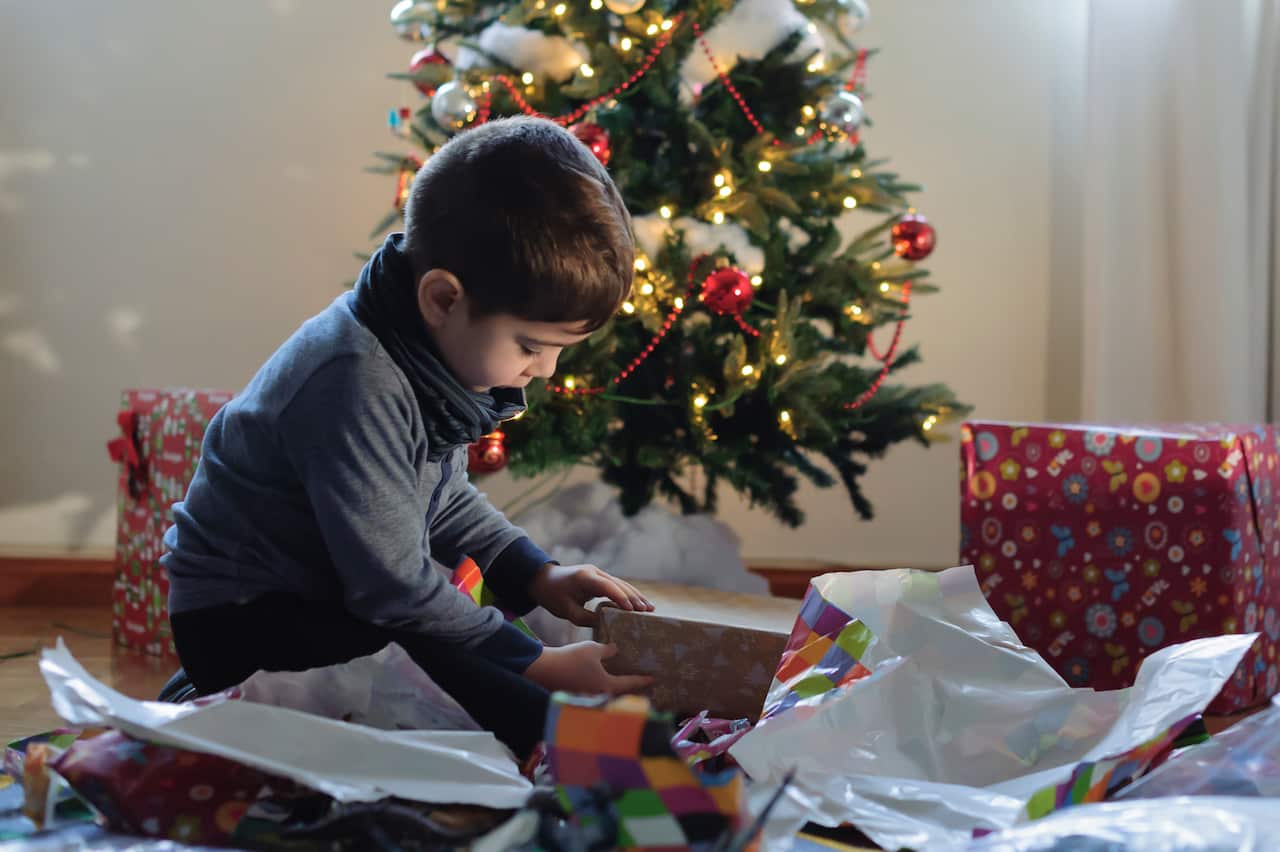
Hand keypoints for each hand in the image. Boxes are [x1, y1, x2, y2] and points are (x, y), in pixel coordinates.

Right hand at [524, 642, 652, 695]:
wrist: (544, 670)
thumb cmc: (571, 659)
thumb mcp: (593, 650)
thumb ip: (608, 650)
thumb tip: (616, 649)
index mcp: (606, 685)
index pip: (630, 683)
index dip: (642, 680)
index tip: (653, 678)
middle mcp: (599, 696)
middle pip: (620, 695)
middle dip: (631, 689)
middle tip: (641, 684)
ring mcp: (588, 699)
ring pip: (607, 696)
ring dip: (617, 690)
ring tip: (624, 683)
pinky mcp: (578, 697)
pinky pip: (596, 694)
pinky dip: (602, 688)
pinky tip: (602, 681)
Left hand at [529, 563, 653, 626]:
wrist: (543, 579)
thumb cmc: (552, 595)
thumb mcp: (566, 611)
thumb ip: (585, 618)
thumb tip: (605, 624)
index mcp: (585, 577)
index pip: (607, 587)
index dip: (621, 598)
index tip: (632, 610)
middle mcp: (595, 572)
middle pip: (619, 584)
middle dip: (634, 598)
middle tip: (648, 611)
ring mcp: (599, 573)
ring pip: (621, 584)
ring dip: (635, 596)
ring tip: (650, 608)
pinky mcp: (600, 578)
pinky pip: (617, 586)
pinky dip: (628, 594)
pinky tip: (639, 603)